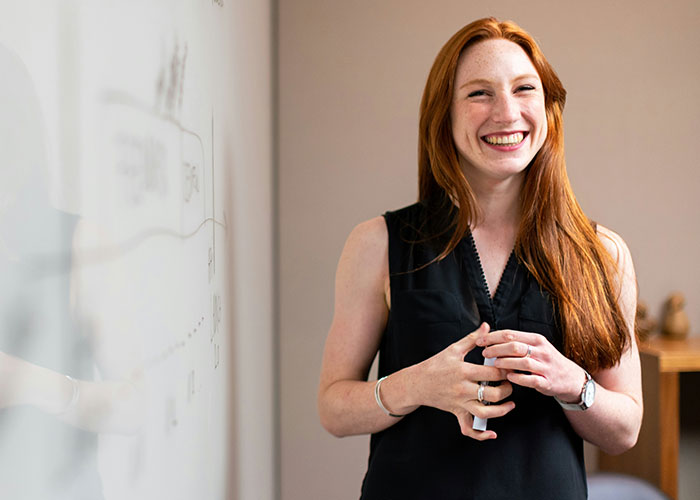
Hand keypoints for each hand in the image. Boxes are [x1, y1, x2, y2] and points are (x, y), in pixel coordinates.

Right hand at [414, 323, 514, 439]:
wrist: (416, 383)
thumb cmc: (435, 365)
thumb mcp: (453, 349)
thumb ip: (473, 339)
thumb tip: (487, 326)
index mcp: (464, 371)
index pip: (493, 373)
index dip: (506, 370)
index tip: (512, 366)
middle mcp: (463, 389)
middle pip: (494, 394)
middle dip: (507, 389)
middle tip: (511, 383)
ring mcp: (460, 403)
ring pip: (486, 413)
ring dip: (502, 410)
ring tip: (510, 403)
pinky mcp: (457, 413)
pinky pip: (469, 429)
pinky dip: (481, 435)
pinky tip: (492, 433)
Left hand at [477, 329, 586, 401]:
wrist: (570, 378)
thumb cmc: (547, 361)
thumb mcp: (536, 346)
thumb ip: (517, 342)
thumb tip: (492, 339)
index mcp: (536, 340)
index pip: (511, 334)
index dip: (493, 337)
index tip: (480, 341)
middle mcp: (541, 351)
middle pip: (515, 346)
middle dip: (496, 349)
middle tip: (484, 353)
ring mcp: (545, 367)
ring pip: (522, 361)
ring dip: (505, 362)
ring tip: (494, 364)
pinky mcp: (547, 381)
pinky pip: (531, 379)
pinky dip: (518, 378)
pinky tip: (509, 377)